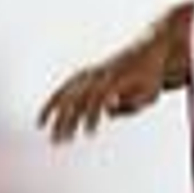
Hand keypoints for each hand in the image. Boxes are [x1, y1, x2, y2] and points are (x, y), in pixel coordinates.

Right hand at [36, 52, 165, 143]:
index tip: (89, 134)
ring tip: (45, 132)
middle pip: (76, 98)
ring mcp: (89, 73)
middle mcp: (98, 75)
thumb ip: (133, 102)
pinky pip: (63, 89)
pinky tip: (43, 120)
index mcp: (114, 79)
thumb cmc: (150, 77)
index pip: (97, 99)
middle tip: (59, 142)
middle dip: (66, 121)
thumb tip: (109, 107)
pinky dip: (52, 103)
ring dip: (54, 114)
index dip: (91, 116)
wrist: (148, 49)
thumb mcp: (150, 92)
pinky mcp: (84, 74)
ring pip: (65, 93)